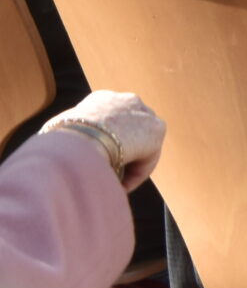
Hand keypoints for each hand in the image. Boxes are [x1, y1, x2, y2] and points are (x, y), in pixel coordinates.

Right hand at [43, 91, 164, 191]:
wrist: (83, 139)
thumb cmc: (61, 140)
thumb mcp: (54, 136)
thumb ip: (61, 141)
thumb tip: (50, 154)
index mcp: (101, 99)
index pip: (106, 121)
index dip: (99, 144)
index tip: (92, 162)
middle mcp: (125, 100)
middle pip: (125, 132)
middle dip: (118, 152)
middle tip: (106, 174)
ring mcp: (143, 113)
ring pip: (137, 145)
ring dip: (127, 165)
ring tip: (112, 185)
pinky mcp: (156, 130)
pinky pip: (146, 157)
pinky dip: (135, 174)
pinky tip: (121, 188)